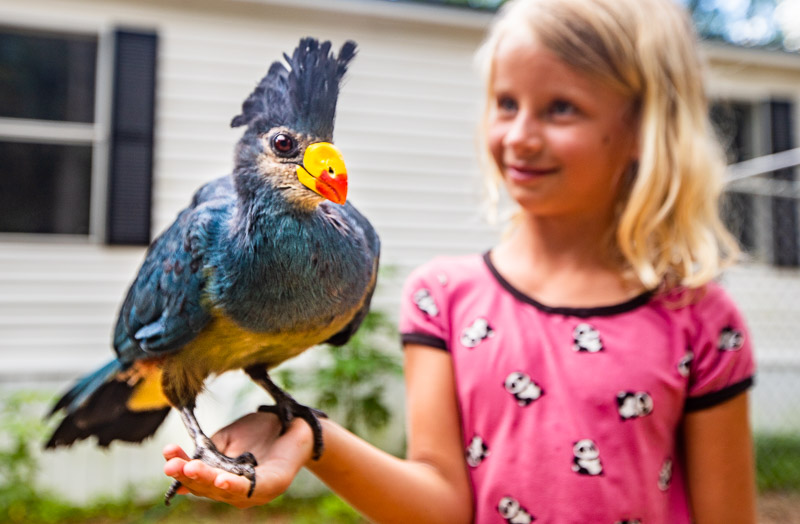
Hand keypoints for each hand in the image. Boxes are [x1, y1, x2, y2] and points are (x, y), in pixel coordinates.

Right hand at [163, 411, 313, 507]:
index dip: (180, 467)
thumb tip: (184, 461)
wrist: (295, 423)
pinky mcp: (273, 484)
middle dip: (188, 475)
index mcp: (223, 479)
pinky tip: (220, 479)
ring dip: (206, 480)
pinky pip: (251, 488)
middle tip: (172, 465)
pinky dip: (234, 484)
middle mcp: (237, 491)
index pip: (197, 479)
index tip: (167, 453)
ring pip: (224, 489)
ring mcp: (255, 492)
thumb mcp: (229, 438)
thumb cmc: (262, 432)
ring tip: (189, 469)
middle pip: (207, 488)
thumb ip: (210, 451)